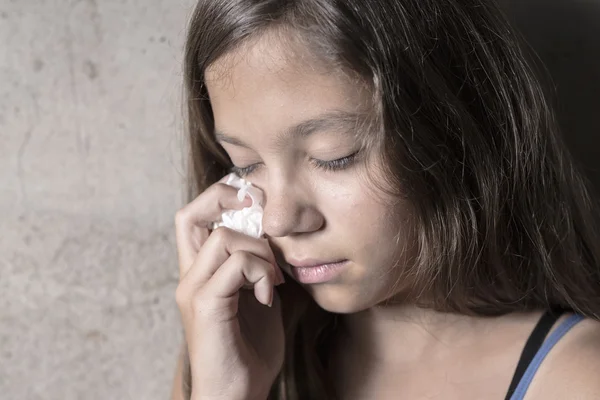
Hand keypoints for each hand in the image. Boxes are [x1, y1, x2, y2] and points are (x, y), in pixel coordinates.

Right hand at [175, 181, 284, 399]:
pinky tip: (269, 296)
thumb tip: (278, 239)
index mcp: (200, 273)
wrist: (236, 395)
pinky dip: (260, 272)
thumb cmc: (249, 351)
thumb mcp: (260, 298)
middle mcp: (190, 277)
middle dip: (226, 200)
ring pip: (222, 236)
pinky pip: (235, 265)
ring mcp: (193, 290)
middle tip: (260, 215)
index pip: (194, 217)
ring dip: (260, 250)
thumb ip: (260, 269)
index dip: (222, 197)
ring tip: (274, 279)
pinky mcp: (205, 306)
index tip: (258, 204)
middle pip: (188, 214)